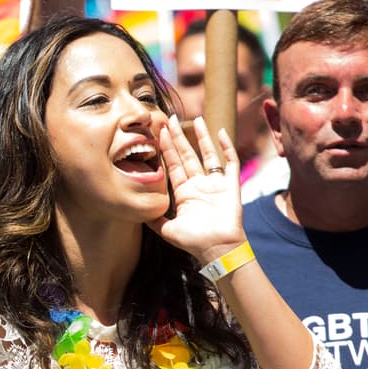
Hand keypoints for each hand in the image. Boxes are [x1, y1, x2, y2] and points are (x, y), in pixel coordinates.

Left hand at [146, 115, 245, 264]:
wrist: (217, 250)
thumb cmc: (194, 242)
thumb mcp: (166, 229)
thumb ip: (152, 219)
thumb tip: (136, 212)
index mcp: (184, 193)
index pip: (173, 165)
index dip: (166, 148)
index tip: (159, 131)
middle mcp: (199, 186)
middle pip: (188, 155)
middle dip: (179, 138)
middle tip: (171, 118)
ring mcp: (215, 184)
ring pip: (208, 155)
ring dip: (202, 137)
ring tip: (196, 119)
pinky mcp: (231, 186)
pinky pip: (230, 163)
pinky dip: (227, 148)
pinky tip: (221, 133)